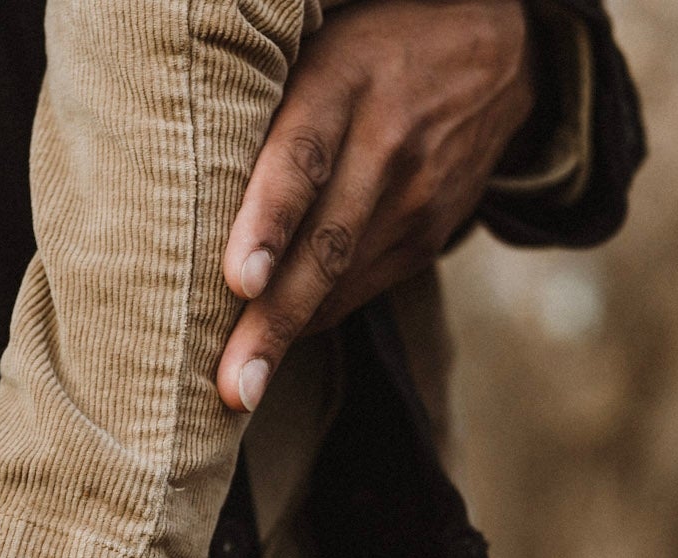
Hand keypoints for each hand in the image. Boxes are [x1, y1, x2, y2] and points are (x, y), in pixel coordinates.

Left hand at [216, 0, 535, 410]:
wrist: (496, 50)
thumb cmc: (364, 49)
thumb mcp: (316, 50)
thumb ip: (266, 110)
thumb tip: (181, 186)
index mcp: (343, 82)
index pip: (300, 158)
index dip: (268, 222)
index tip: (239, 281)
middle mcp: (386, 143)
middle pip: (325, 244)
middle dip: (274, 323)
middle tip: (233, 387)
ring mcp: (418, 196)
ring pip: (342, 281)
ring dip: (289, 338)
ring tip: (238, 389)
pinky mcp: (431, 234)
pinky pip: (361, 289)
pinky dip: (315, 318)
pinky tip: (275, 343)